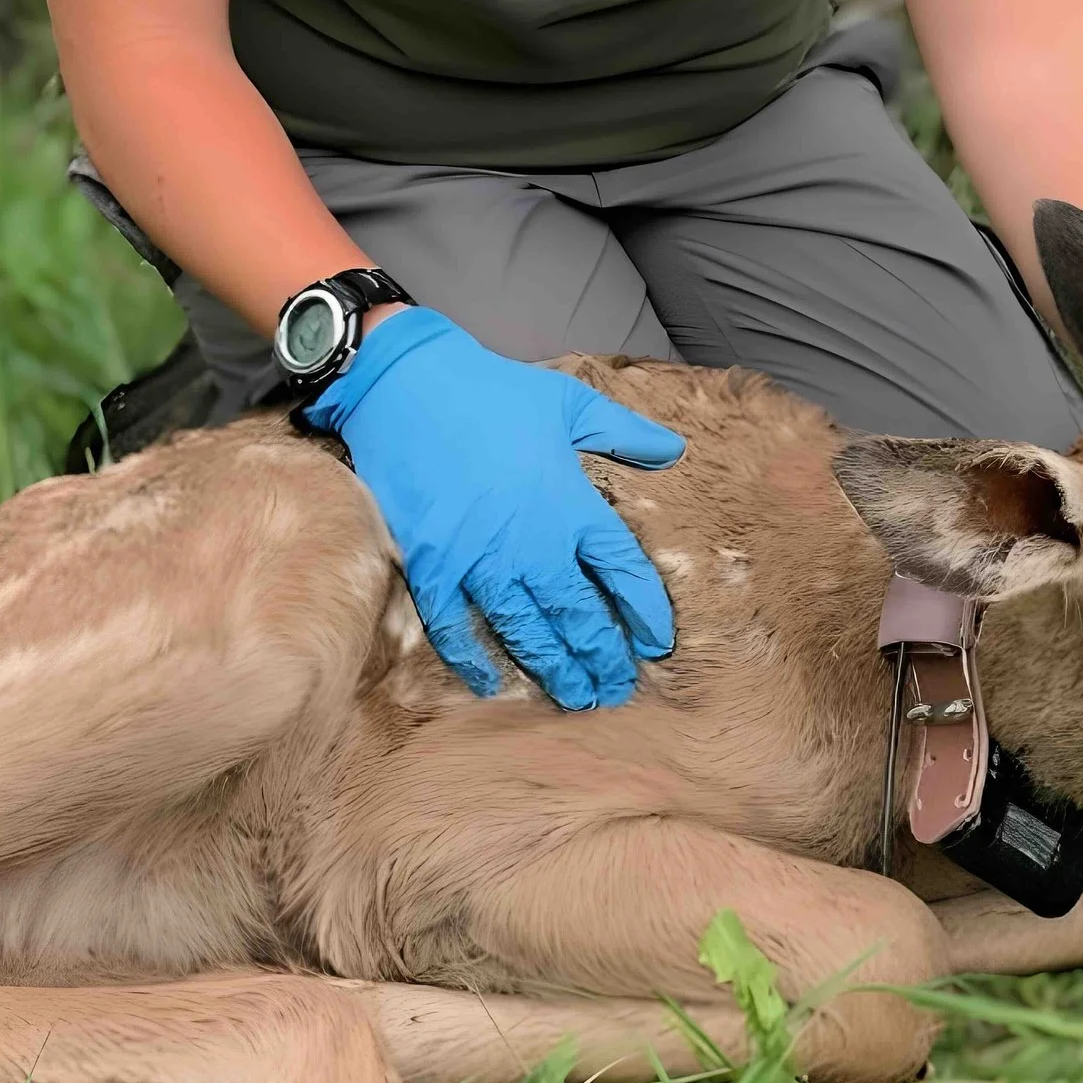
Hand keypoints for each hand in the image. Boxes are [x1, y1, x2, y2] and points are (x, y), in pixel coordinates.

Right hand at [304, 309, 683, 708]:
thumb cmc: (492, 391)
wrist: (407, 385)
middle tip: (616, 690)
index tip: (656, 642)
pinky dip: (473, 659)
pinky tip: (492, 683)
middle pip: (578, 616)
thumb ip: (625, 432)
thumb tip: (674, 449)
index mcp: (571, 504)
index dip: (643, 611)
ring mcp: (480, 560)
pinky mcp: (432, 565)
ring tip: (576, 697)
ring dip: (553, 668)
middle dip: (601, 657)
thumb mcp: (571, 403)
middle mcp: (533, 543)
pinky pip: (454, 627)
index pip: (622, 571)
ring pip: (526, 631)